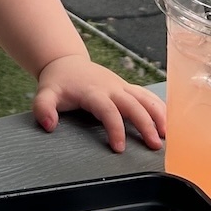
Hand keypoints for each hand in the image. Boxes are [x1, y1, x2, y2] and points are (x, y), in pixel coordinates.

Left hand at [32, 53, 165, 151]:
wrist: (66, 62)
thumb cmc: (58, 82)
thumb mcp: (44, 94)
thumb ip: (43, 108)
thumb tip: (50, 125)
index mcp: (93, 91)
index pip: (108, 110)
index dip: (116, 128)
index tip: (119, 148)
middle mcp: (111, 87)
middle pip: (133, 105)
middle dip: (146, 124)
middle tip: (155, 145)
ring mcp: (121, 86)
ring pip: (145, 98)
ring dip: (158, 115)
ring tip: (167, 135)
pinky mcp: (126, 87)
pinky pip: (146, 95)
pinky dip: (158, 107)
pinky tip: (167, 122)